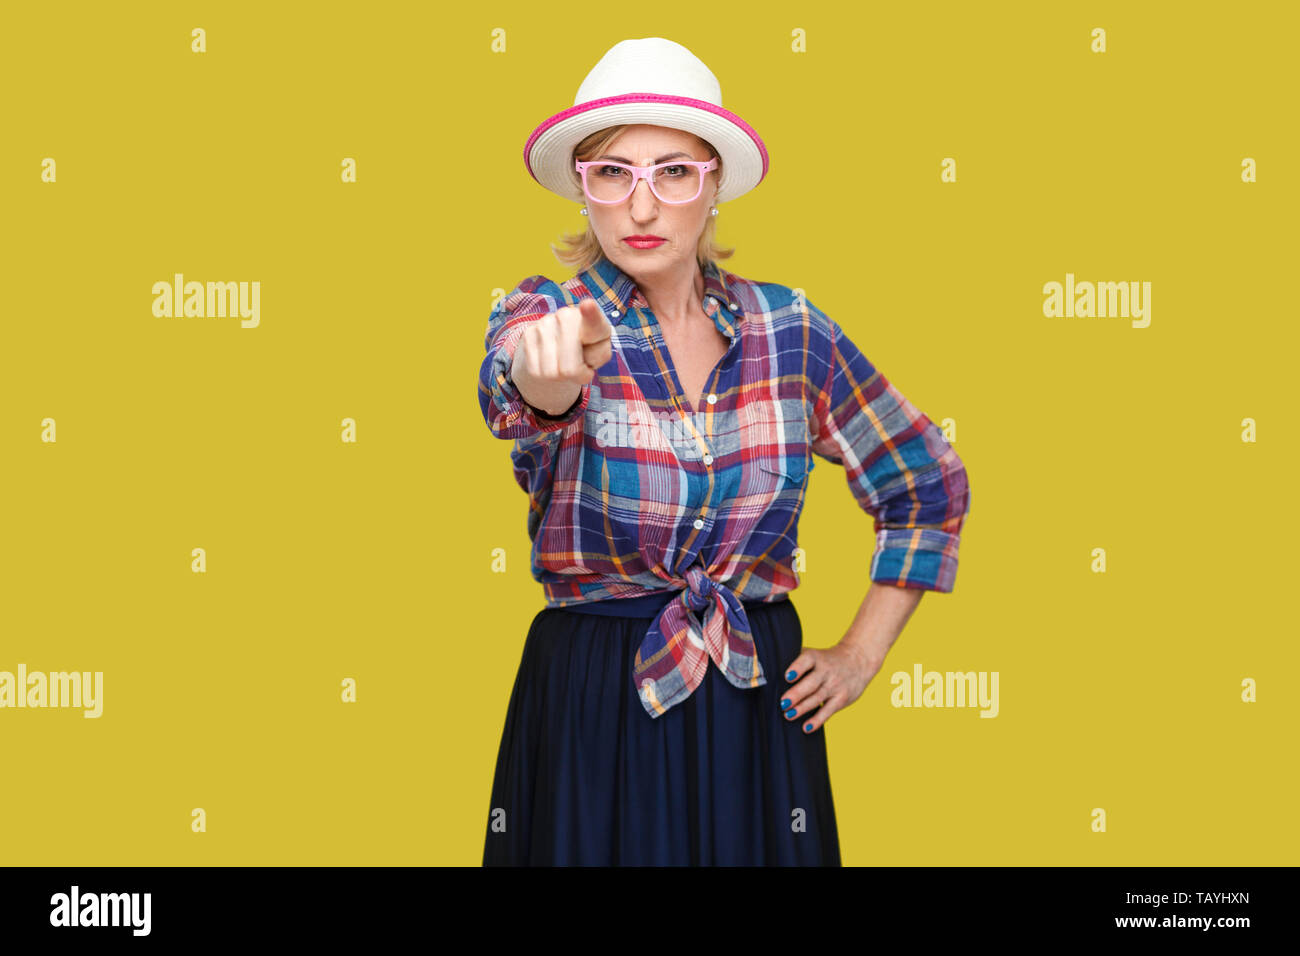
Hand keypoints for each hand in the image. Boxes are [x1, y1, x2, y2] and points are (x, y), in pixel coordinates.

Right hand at [509, 298, 612, 415]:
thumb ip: (594, 361)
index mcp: (593, 322)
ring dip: (559, 376)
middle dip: (575, 375)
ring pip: (551, 372)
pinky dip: (545, 374)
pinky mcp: (528, 332)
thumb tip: (572, 369)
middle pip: (570, 368)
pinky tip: (551, 360)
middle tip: (579, 366)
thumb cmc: (588, 351)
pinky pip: (536, 370)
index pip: (592, 320)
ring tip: (564, 361)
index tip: (588, 305)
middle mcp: (567, 316)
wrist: (563, 346)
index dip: (590, 314)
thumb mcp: (599, 355)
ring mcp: (545, 323)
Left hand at [778, 640, 881, 733]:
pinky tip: (806, 727)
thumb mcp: (814, 654)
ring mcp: (835, 686)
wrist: (858, 660)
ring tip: (788, 715)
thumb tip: (769, 668)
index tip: (787, 676)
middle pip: (811, 684)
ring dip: (802, 708)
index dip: (797, 667)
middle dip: (796, 694)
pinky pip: (828, 711)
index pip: (807, 661)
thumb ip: (795, 659)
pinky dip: (817, 720)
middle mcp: (826, 671)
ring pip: (817, 698)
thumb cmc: (826, 659)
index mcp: (816, 658)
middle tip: (782, 703)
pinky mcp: (841, 699)